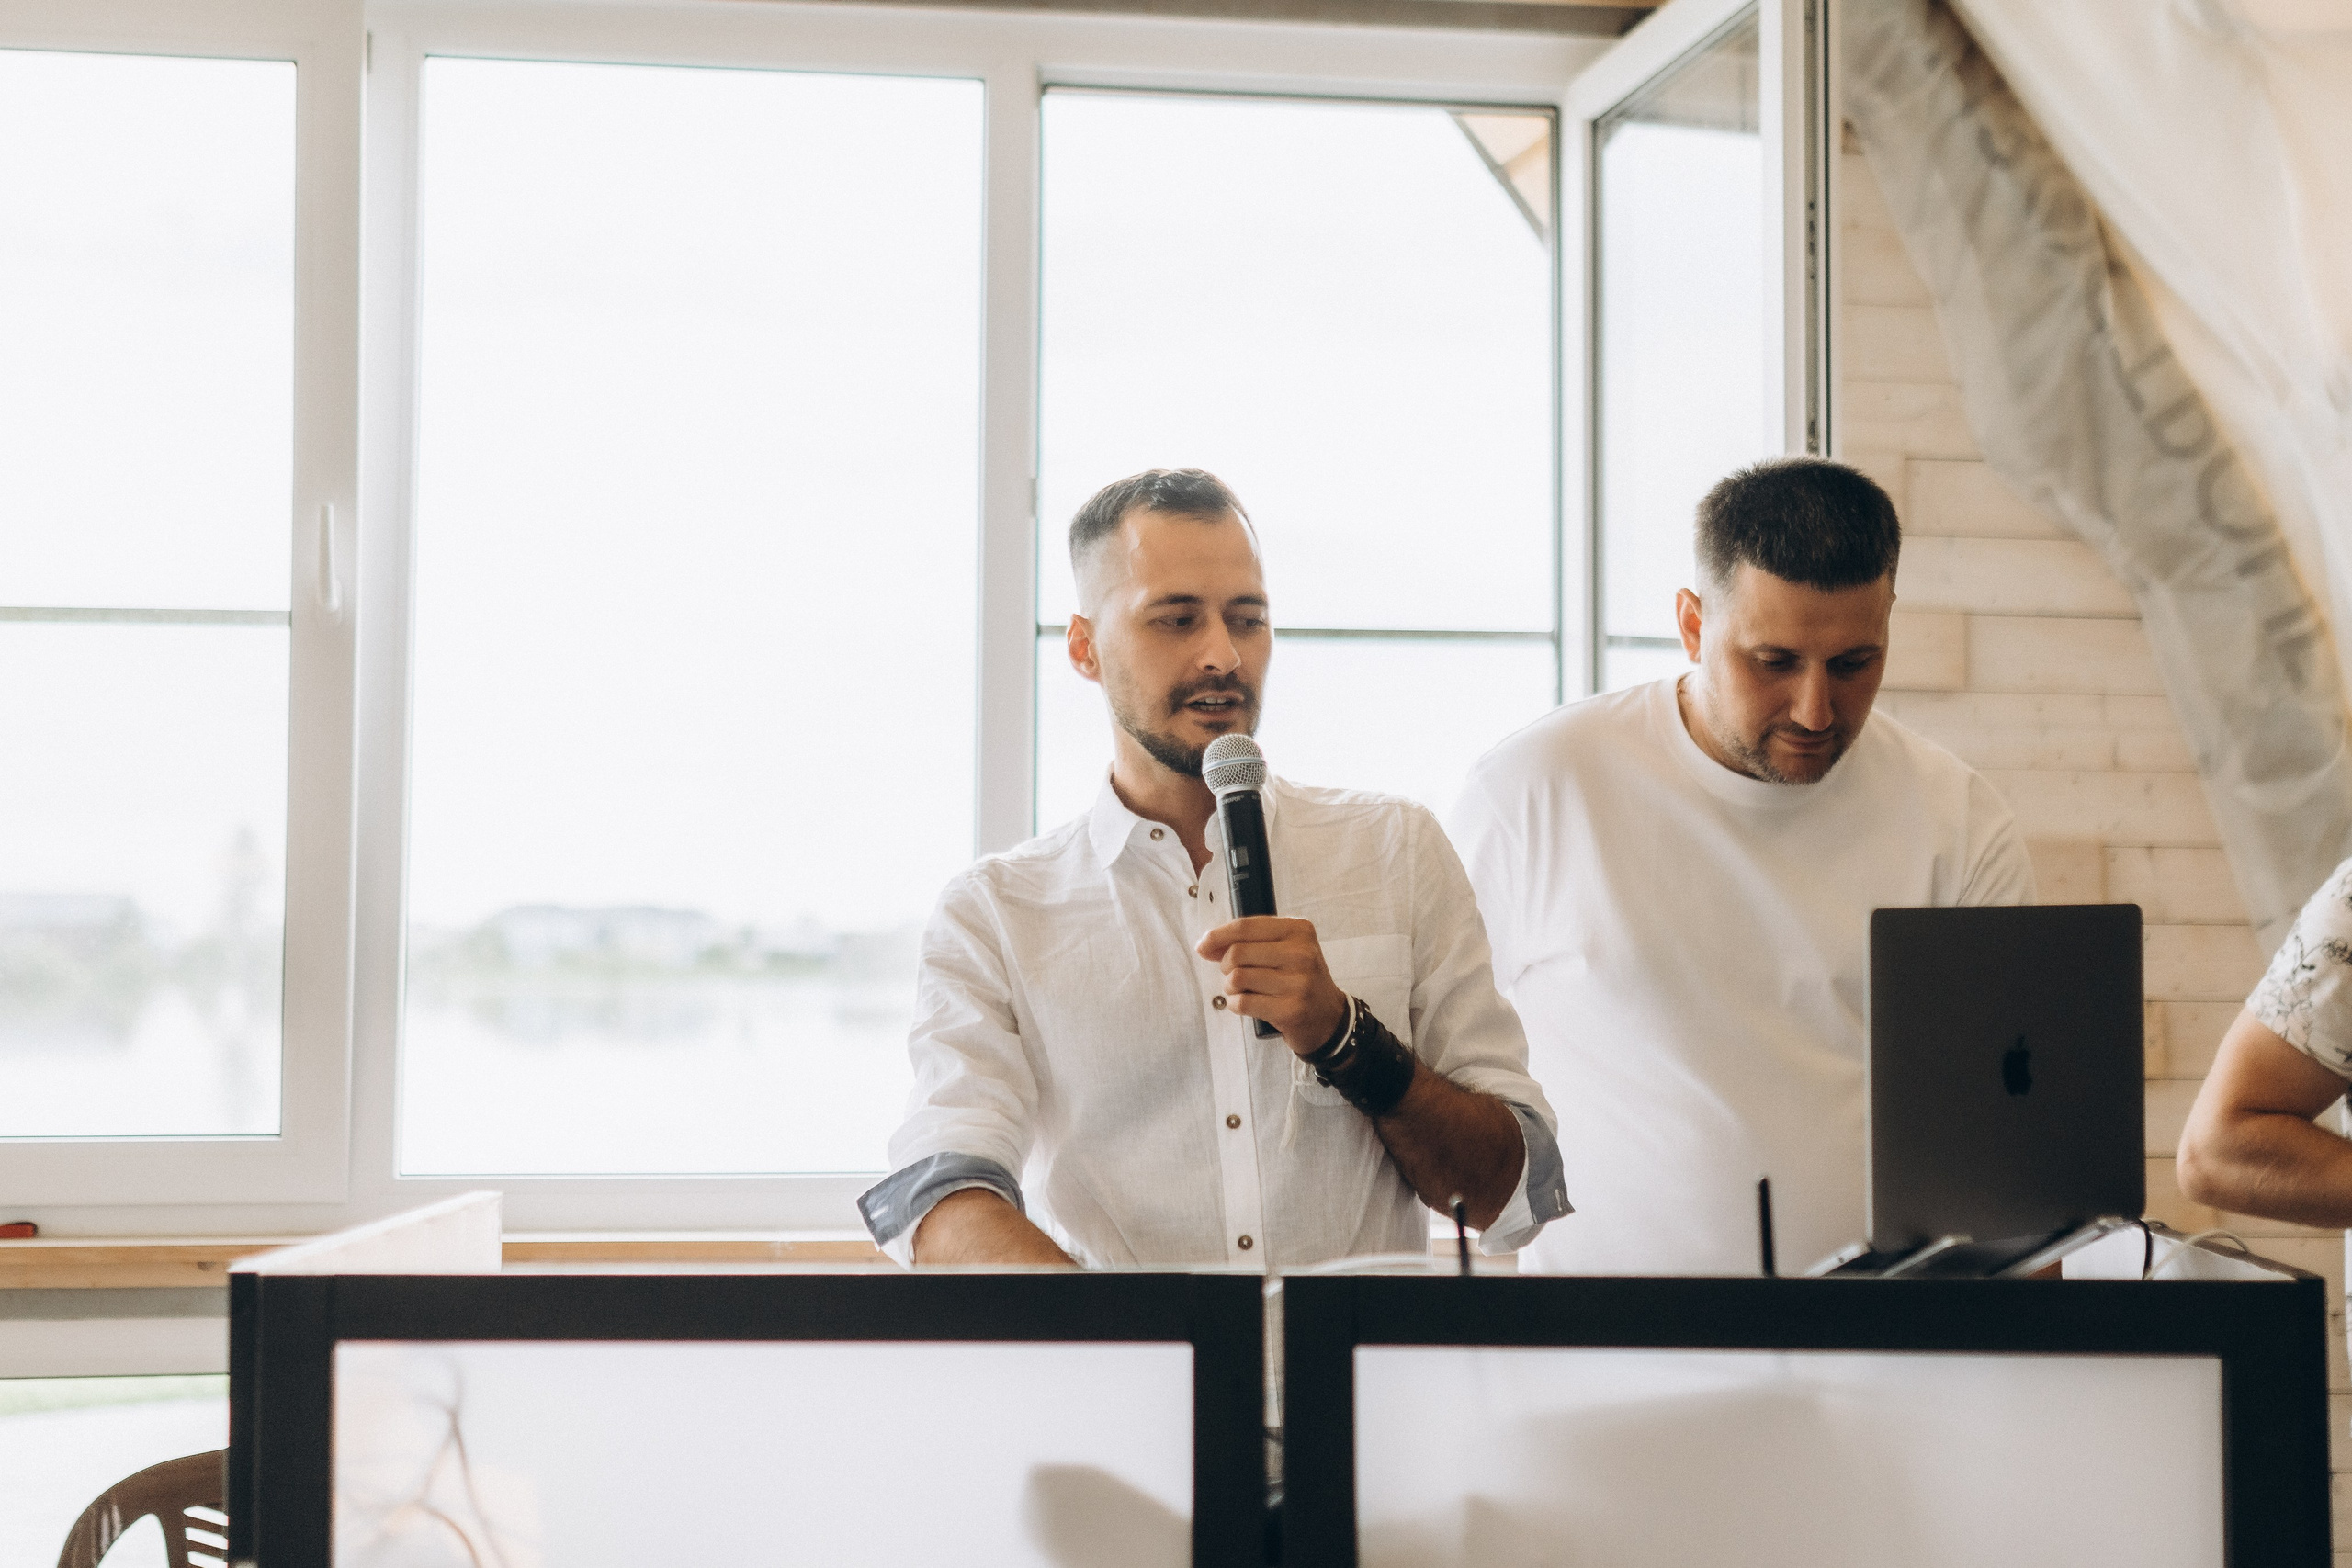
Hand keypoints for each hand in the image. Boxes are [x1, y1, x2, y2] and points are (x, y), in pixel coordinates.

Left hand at [1195, 916, 1349, 1056]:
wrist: (1329, 1017)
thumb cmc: (1299, 979)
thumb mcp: (1285, 949)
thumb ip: (1249, 942)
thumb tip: (1206, 945)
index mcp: (1299, 930)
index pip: (1246, 927)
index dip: (1217, 936)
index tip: (1203, 946)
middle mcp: (1301, 953)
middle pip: (1237, 953)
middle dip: (1225, 966)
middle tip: (1233, 975)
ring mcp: (1298, 983)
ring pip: (1237, 978)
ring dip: (1231, 987)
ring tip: (1243, 991)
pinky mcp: (1290, 1010)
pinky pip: (1243, 1003)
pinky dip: (1235, 1005)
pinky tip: (1245, 1004)